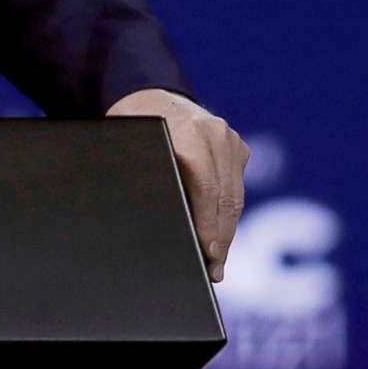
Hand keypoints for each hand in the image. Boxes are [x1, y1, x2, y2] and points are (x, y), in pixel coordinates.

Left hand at [108, 88, 248, 282]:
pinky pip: (236, 188)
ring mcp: (230, 139)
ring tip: (217, 263)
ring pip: (235, 196)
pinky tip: (219, 239)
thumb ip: (145, 178)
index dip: (208, 225)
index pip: (206, 188)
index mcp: (188, 131)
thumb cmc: (131, 128)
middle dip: (220, 239)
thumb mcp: (129, 148)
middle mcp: (215, 133)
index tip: (207, 255)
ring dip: (227, 232)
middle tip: (213, 272)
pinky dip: (228, 215)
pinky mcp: (238, 148)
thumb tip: (153, 225)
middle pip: (225, 197)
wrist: (150, 96)